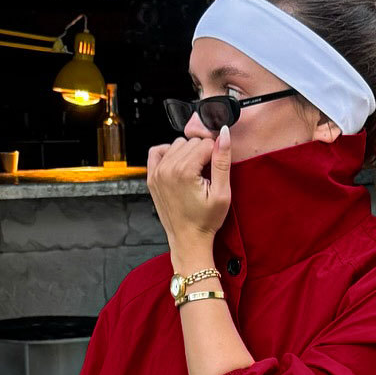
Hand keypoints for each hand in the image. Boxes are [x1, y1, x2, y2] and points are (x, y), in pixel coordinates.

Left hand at [147, 124, 230, 254]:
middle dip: (202, 154)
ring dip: (188, 154)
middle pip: (192, 142)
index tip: (215, 172)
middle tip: (205, 175)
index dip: (216, 155)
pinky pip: (158, 151)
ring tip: (194, 174)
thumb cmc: (205, 221)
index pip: (206, 143)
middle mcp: (167, 169)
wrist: (188, 240)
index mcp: (184, 171)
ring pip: (177, 144)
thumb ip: (222, 161)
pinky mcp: (152, 177)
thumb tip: (223, 134)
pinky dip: (169, 153)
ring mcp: (157, 173)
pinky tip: (179, 166)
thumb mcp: (222, 193)